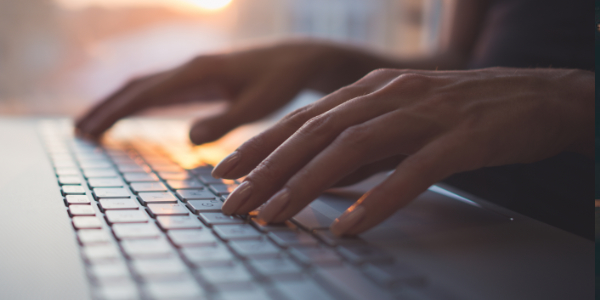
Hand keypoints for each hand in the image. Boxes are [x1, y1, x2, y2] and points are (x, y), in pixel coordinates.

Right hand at [75, 40, 378, 142]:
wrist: (298, 61)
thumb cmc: (282, 82)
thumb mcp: (259, 105)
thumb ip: (226, 121)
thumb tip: (189, 138)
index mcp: (200, 72)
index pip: (147, 92)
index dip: (116, 112)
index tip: (91, 130)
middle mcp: (191, 68)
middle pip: (137, 86)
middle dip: (107, 108)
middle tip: (80, 132)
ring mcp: (194, 72)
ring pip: (145, 86)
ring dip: (118, 105)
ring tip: (93, 126)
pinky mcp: (201, 79)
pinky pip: (161, 90)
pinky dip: (139, 103)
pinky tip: (131, 116)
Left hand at [212, 67, 593, 235]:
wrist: (537, 95)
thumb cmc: (464, 111)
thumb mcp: (401, 121)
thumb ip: (363, 145)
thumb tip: (322, 178)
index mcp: (371, 91)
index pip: (303, 119)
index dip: (261, 145)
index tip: (226, 172)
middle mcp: (389, 96)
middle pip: (316, 133)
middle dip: (268, 169)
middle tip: (235, 203)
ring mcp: (424, 114)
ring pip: (353, 148)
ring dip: (308, 184)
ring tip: (275, 217)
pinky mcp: (460, 138)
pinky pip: (412, 171)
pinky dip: (378, 198)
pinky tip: (351, 225)